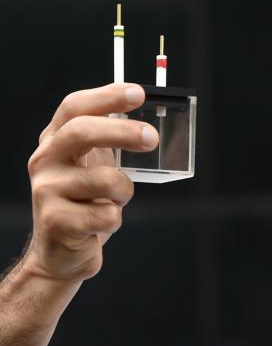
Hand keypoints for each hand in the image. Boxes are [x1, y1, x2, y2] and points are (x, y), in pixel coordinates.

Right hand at [20, 83, 157, 282]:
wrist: (59, 253)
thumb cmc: (84, 202)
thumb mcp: (93, 165)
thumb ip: (111, 141)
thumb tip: (152, 119)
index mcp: (55, 141)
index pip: (74, 107)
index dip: (106, 97)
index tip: (137, 92)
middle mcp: (45, 160)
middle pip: (81, 132)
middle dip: (122, 131)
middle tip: (152, 137)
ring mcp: (46, 191)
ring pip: (106, 179)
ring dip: (124, 191)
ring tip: (116, 200)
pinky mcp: (56, 222)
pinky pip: (107, 215)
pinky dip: (115, 219)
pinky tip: (100, 223)